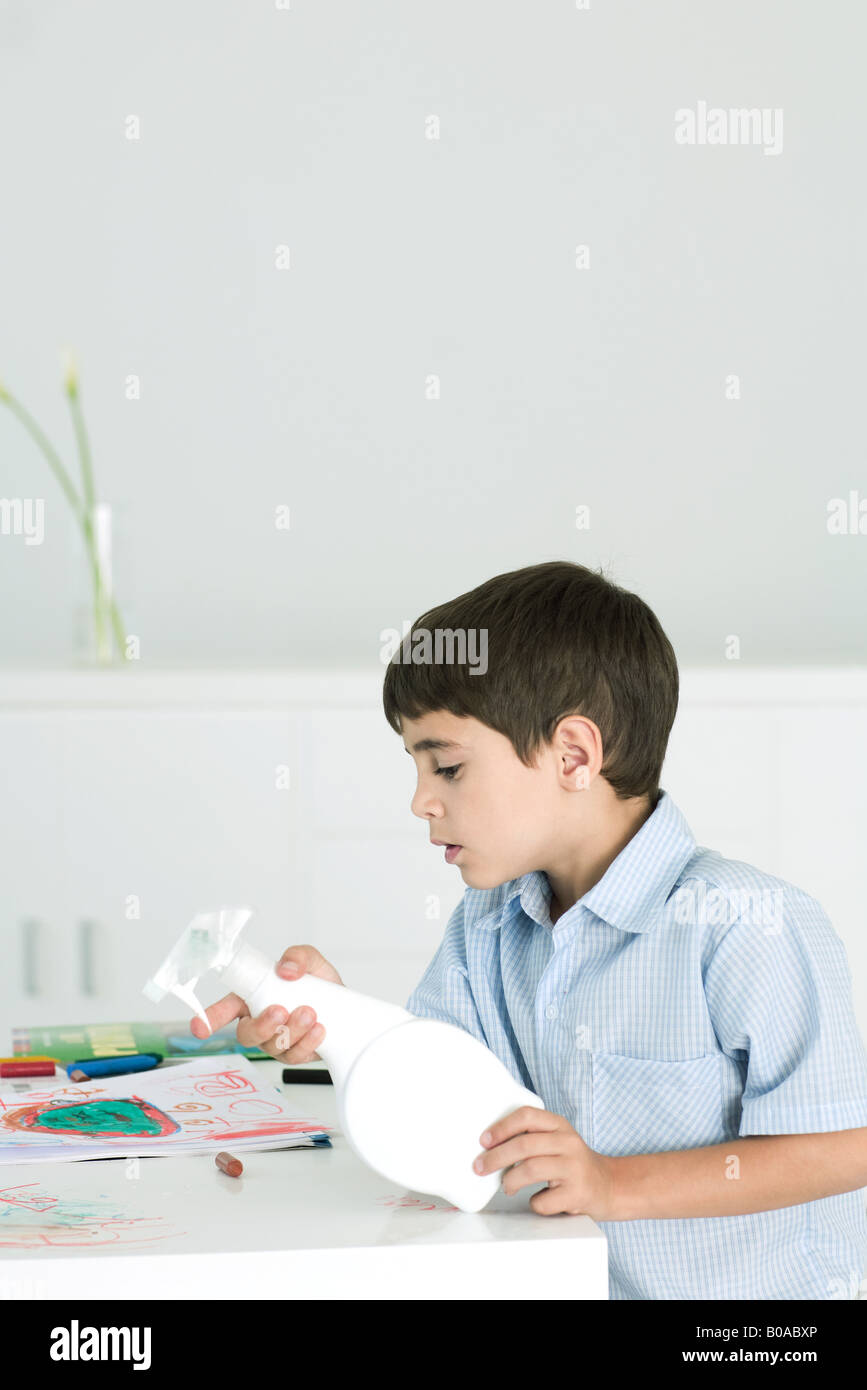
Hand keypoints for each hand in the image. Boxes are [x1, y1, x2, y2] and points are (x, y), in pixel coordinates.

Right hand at [190, 944, 343, 1063]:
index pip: (223, 1010)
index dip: (207, 1019)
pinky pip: (295, 1056)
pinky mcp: (295, 1054)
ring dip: (292, 1030)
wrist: (344, 1007)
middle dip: (262, 1026)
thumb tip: (286, 969)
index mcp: (251, 999)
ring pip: (273, 1046)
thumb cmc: (317, 984)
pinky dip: (308, 1042)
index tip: (198, 1027)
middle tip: (281, 1010)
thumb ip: (297, 956)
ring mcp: (276, 1042)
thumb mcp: (309, 960)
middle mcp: (259, 1023)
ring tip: (310, 1013)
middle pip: (246, 1035)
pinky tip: (319, 1030)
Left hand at [472, 1105, 617, 1218]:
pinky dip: (534, 1203)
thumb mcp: (557, 1140)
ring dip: (510, 1180)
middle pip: (524, 1144)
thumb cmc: (572, 1163)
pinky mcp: (577, 1194)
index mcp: (560, 1125)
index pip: (527, 1116)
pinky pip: (543, 1200)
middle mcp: (569, 1143)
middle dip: (496, 1157)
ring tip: (507, 1186)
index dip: (502, 1127)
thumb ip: (532, 1136)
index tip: (484, 1140)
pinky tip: (538, 1200)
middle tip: (479, 1167)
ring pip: (530, 1169)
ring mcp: (575, 1169)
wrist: (609, 1186)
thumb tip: (489, 1145)